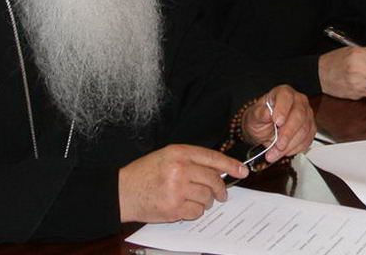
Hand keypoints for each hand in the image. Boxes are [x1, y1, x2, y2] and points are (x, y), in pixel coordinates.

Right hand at [118, 144, 247, 221]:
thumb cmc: (144, 173)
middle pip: (213, 180)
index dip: (230, 165)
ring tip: (196, 199)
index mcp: (179, 152)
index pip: (212, 158)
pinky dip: (195, 212)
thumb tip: (217, 170)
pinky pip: (197, 212)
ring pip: (207, 197)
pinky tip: (185, 207)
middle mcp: (180, 169)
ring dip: (206, 201)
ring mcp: (177, 189)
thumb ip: (190, 160)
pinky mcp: (174, 208)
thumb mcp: (167, 156)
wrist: (123, 191)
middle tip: (221, 194)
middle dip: (220, 189)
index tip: (242, 171)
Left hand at [241, 85, 314, 162]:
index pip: (286, 96)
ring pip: (304, 130)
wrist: (263, 129)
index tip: (277, 122)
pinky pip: (307, 140)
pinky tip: (285, 151)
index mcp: (283, 93)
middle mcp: (298, 101)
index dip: (283, 109)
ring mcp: (306, 114)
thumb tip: (268, 113)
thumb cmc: (260, 119)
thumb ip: (260, 114)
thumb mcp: (254, 116)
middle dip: (287, 133)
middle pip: (299, 115)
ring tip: (276, 152)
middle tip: (277, 145)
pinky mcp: (310, 128)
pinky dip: (296, 148)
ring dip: (290, 145)